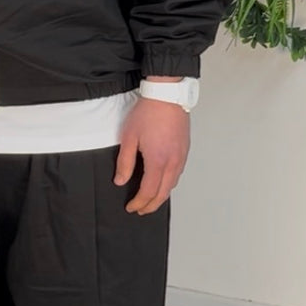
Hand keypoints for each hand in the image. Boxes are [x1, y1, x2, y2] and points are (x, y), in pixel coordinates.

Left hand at [113, 97, 189, 214]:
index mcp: (157, 161)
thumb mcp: (129, 137)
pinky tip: (162, 182)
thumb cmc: (148, 113)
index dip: (139, 203)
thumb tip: (121, 181)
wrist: (167, 96)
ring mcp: (181, 157)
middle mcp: (172, 162)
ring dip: (161, 196)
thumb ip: (125, 162)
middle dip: (151, 205)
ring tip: (150, 200)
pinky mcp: (184, 150)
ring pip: (172, 185)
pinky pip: (177, 174)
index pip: (148, 192)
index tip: (131, 207)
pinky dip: (169, 184)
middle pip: (163, 194)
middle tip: (140, 210)